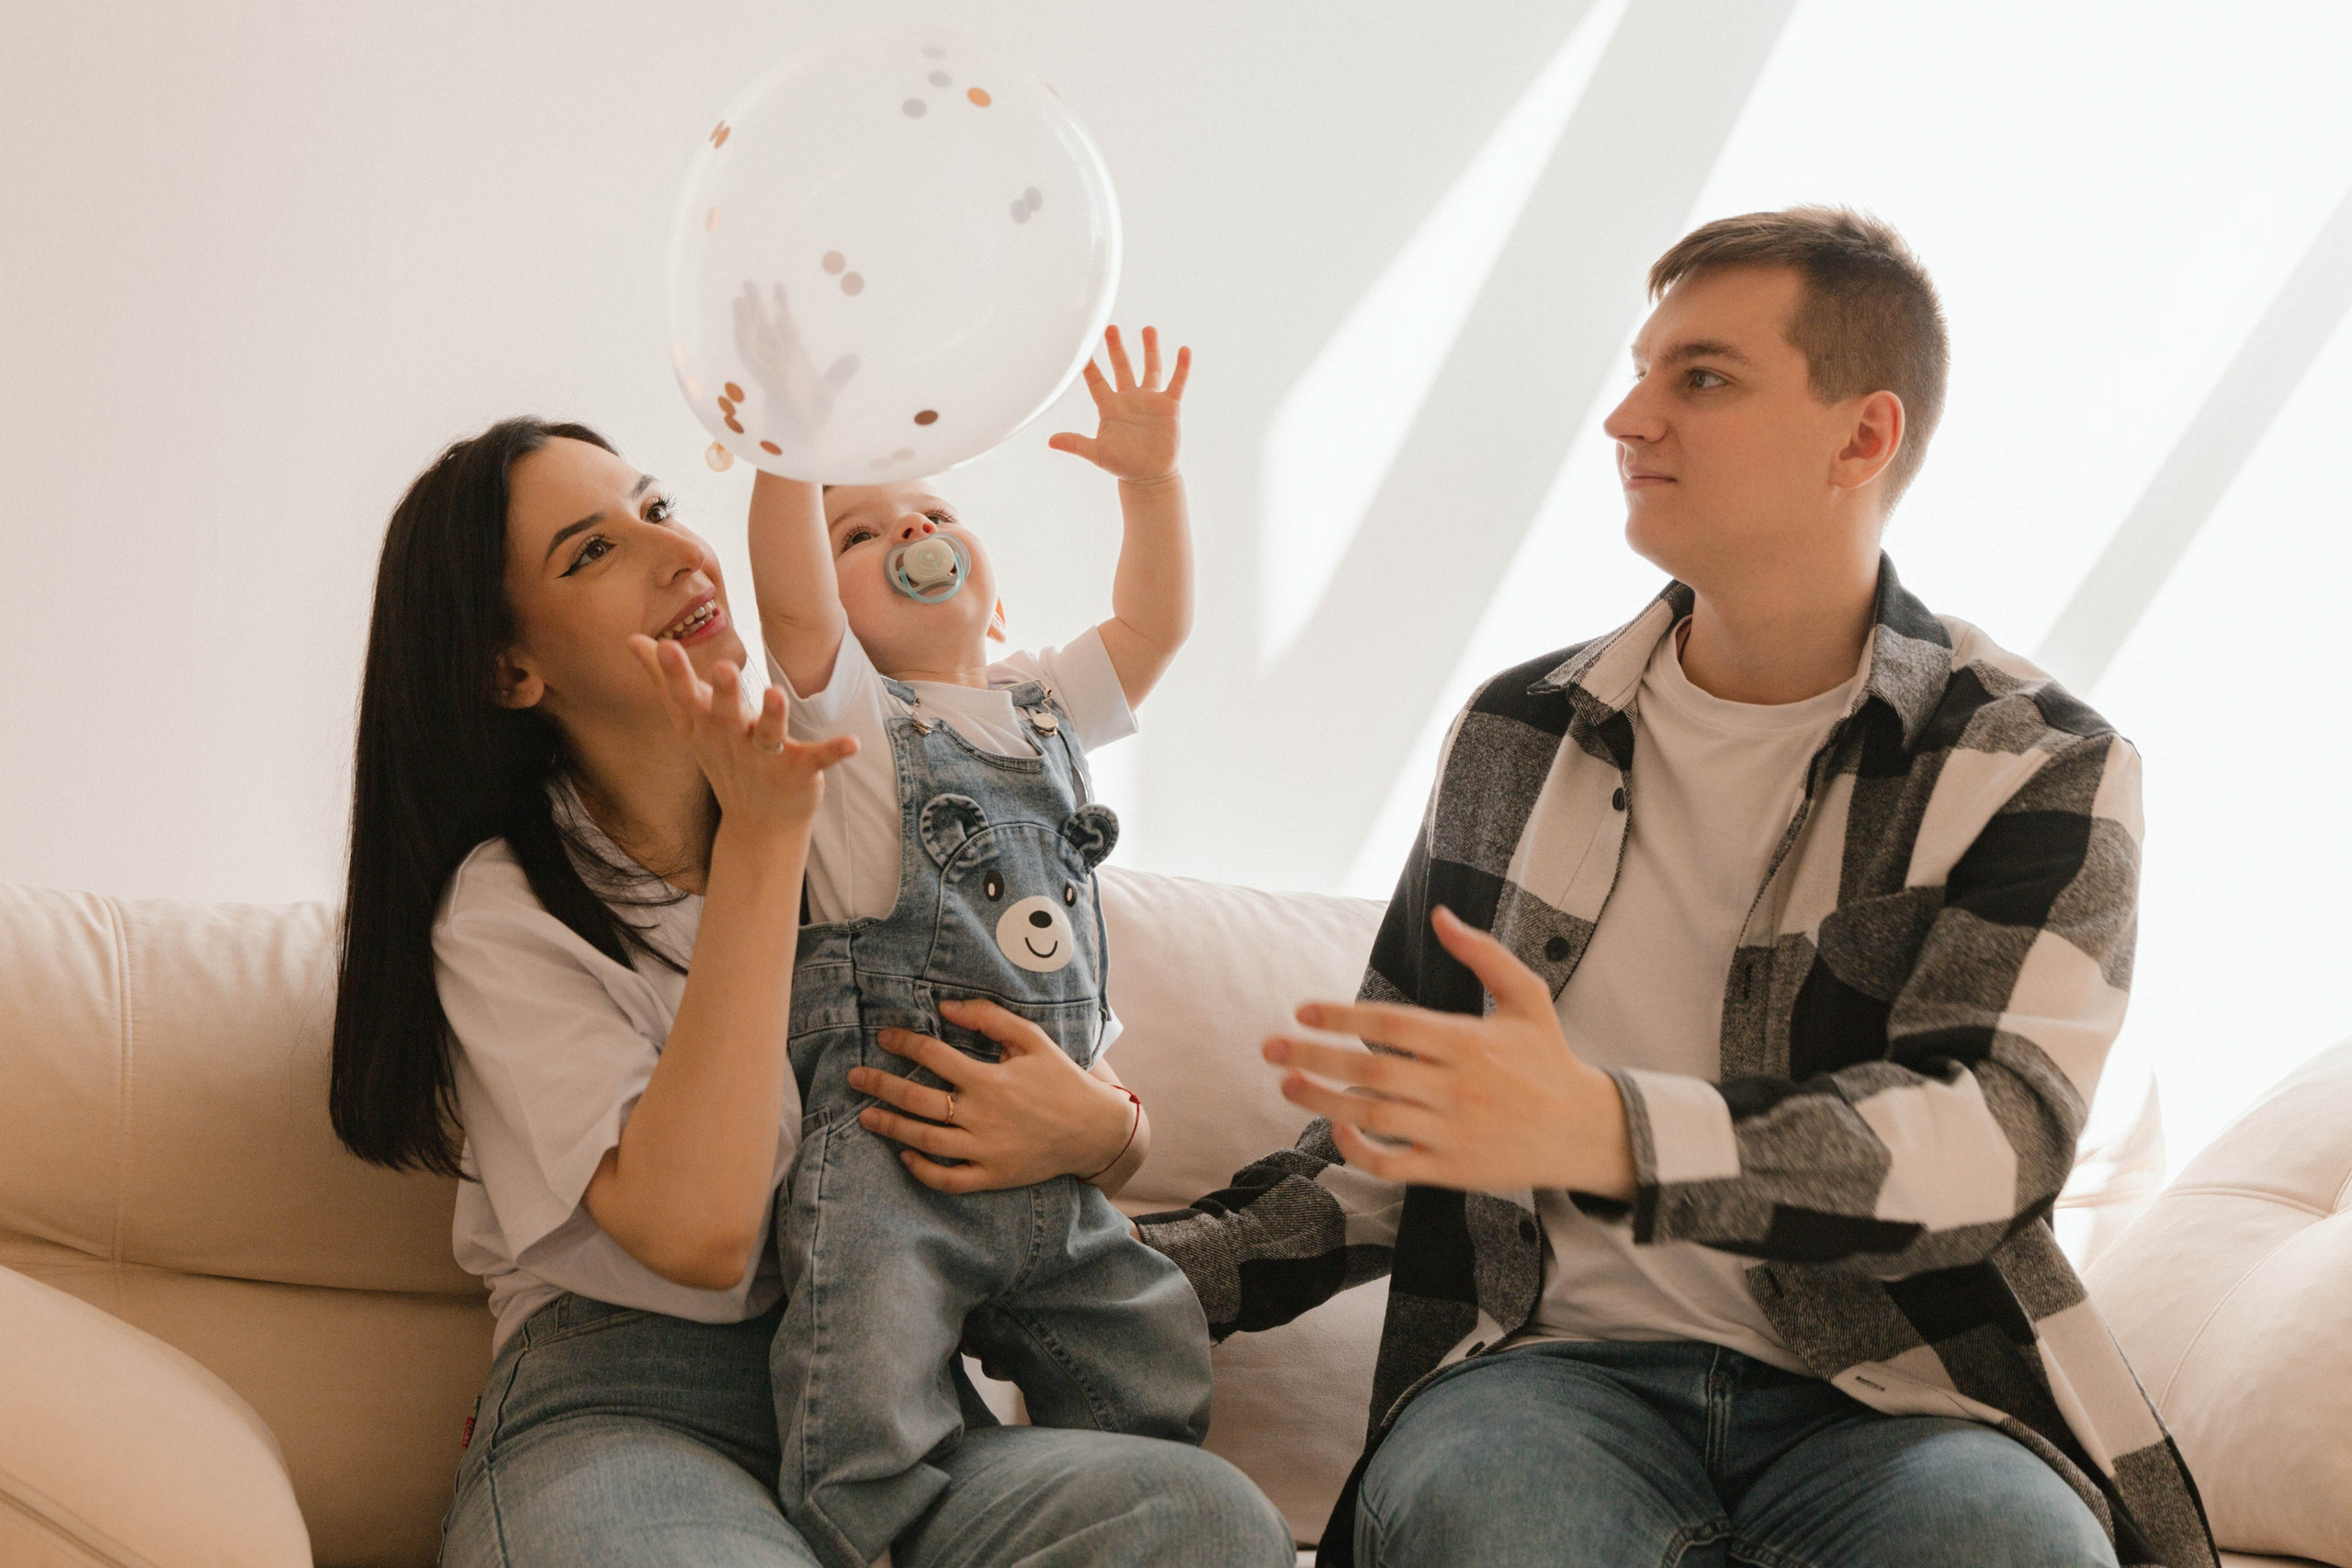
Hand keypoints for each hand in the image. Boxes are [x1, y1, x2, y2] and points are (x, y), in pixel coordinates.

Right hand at [626, 635, 854, 838]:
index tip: (664, 645)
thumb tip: (631, 639)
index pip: (684, 698)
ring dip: (772, 717)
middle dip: (725, 694)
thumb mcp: (689, 720)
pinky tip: (853, 743)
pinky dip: (833, 751)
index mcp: (704, 726)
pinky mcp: (797, 771)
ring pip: (768, 736)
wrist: (759, 821)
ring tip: (777, 694)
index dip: (673, 674)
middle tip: (724, 669)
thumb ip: (662, 678)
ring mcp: (764, 758)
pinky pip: (816, 758)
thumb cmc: (722, 755)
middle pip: (725, 716)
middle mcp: (731, 741)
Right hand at [732, 282, 857, 428]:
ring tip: (740, 296)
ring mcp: (772, 368)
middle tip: (748, 280)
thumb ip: (840, 374)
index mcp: (794, 360)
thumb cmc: (816, 418)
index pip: (786, 327)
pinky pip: (751, 355)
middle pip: (765, 326)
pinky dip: (744, 339)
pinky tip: (740, 323)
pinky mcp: (768, 378)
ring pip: (755, 337)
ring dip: (747, 317)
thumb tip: (855, 358)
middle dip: (757, 304)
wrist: (809, 439)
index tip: (780, 285)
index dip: (782, 306)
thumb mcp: (831, 391)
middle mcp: (779, 361)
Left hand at [848, 998, 1135, 1192]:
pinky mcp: (993, 1176)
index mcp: (990, 1079)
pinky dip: (923, 1171)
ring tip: (866, 1116)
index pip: (933, 1056)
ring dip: (891, 1128)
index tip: (883, 1036)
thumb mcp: (1032, 1039)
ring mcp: (986, 1151)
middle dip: (881, 1086)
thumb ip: (990, 1018)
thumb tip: (946, 1007)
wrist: (1094, 1130)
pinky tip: (905, 1156)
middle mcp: (982, 1116)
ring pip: (926, 1141)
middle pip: (918, 1101)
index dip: (903, 1043)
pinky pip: (949, 1179)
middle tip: (854, 1077)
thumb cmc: (1061, 1079)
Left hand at [1047, 325, 1188, 482]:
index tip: (1081, 346)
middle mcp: (1129, 398)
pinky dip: (1181, 367)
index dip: (1088, 365)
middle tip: (1110, 327)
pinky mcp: (1169, 406)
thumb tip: (1050, 441)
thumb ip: (1076, 443)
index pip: (1096, 380)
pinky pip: (1176, 383)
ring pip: (1150, 368)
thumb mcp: (1096, 453)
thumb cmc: (1121, 465)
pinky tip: (1184, 350)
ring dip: (1149, 349)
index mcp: (1110, 406)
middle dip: (1116, 347)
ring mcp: (1149, 400)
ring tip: (1148, 329)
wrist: (1148, 477)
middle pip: (1121, 366)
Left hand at [1264, 907, 1637, 1197]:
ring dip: (1321, 1099)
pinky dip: (1358, 1149)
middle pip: (1370, 1069)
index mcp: (1469, 1040)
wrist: (1585, 1131)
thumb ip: (1484, 954)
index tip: (1302, 1011)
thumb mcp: (1527, 997)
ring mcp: (1451, 1131)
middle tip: (1268, 1046)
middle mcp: (1456, 1086)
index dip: (1342, 1017)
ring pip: (1372, 1115)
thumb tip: (1441, 914)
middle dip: (1313, 1056)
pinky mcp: (1450, 1168)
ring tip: (1285, 1081)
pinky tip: (1335, 1128)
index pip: (1391, 1025)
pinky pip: (1392, 1162)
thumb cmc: (1549, 1059)